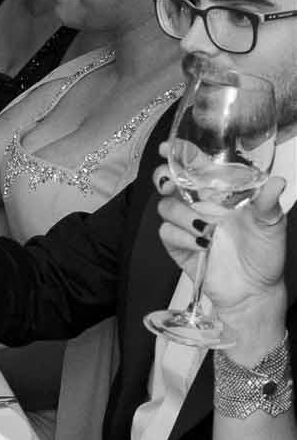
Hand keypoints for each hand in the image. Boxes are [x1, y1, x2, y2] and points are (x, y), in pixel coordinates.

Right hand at [156, 166, 289, 326]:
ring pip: (166, 206)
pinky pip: (167, 232)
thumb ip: (269, 202)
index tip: (168, 148)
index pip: (195, 166)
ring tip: (205, 228)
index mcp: (220, 193)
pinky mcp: (179, 245)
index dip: (178, 153)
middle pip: (169, 181)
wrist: (254, 291)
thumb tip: (276, 182)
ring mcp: (188, 225)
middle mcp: (201, 205)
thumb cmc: (264, 255)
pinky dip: (183, 237)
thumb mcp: (272, 225)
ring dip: (182, 214)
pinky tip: (202, 245)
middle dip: (164, 178)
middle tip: (169, 184)